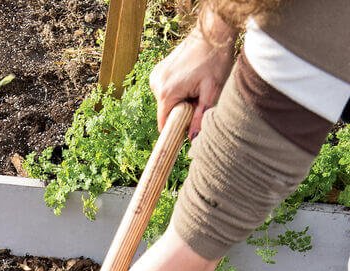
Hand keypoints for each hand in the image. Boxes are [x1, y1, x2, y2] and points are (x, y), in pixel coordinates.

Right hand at [150, 19, 235, 137]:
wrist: (212, 33)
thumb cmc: (214, 60)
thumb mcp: (211, 91)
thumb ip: (200, 116)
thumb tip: (193, 138)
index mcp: (166, 93)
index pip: (164, 124)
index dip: (176, 129)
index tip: (187, 128)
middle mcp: (156, 85)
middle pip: (166, 112)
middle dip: (181, 111)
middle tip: (198, 97)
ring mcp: (155, 76)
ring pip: (166, 102)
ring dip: (179, 100)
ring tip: (194, 86)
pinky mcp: (157, 71)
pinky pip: (165, 90)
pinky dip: (175, 90)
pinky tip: (187, 79)